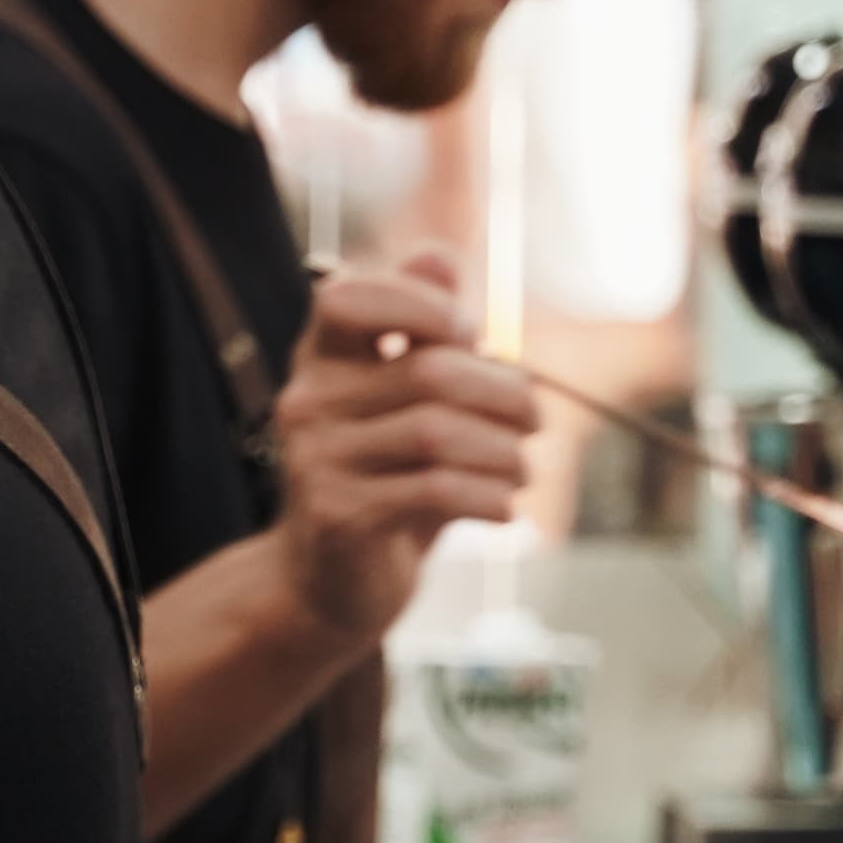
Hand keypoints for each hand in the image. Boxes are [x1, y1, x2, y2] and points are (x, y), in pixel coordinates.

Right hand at [270, 251, 537, 650]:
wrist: (331, 585)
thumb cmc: (384, 479)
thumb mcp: (405, 403)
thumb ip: (424, 335)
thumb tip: (440, 258)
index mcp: (319, 359)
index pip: (348, 296)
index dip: (417, 301)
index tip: (470, 333)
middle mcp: (307, 402)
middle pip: (429, 371)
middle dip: (504, 393)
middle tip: (535, 422)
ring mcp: (316, 461)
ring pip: (439, 432)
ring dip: (506, 452)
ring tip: (523, 469)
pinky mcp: (340, 516)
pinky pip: (438, 490)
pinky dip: (491, 498)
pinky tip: (506, 510)